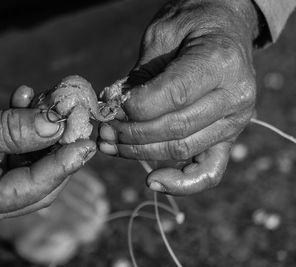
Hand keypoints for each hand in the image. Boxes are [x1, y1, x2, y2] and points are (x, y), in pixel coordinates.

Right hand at [0, 88, 95, 231]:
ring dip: (43, 133)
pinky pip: (16, 153)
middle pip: (39, 181)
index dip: (64, 165)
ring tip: (49, 102)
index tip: (87, 143)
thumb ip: (14, 129)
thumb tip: (56, 124)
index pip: (34, 189)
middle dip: (60, 149)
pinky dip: (24, 129)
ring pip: (31, 165)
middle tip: (75, 120)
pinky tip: (26, 100)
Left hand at [99, 0, 259, 194]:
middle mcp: (235, 96)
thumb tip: (113, 108)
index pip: (172, 96)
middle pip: (175, 128)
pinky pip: (209, 171)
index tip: (110, 108)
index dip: (135, 108)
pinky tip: (152, 182)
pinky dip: (181, 183)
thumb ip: (140, 76)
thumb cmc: (189, 26)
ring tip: (111, 145)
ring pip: (182, 149)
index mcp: (220, 62)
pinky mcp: (229, 138)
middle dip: (131, 133)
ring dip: (140, 152)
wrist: (223, 28)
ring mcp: (235, 121)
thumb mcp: (161, 36)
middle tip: (103, 130)